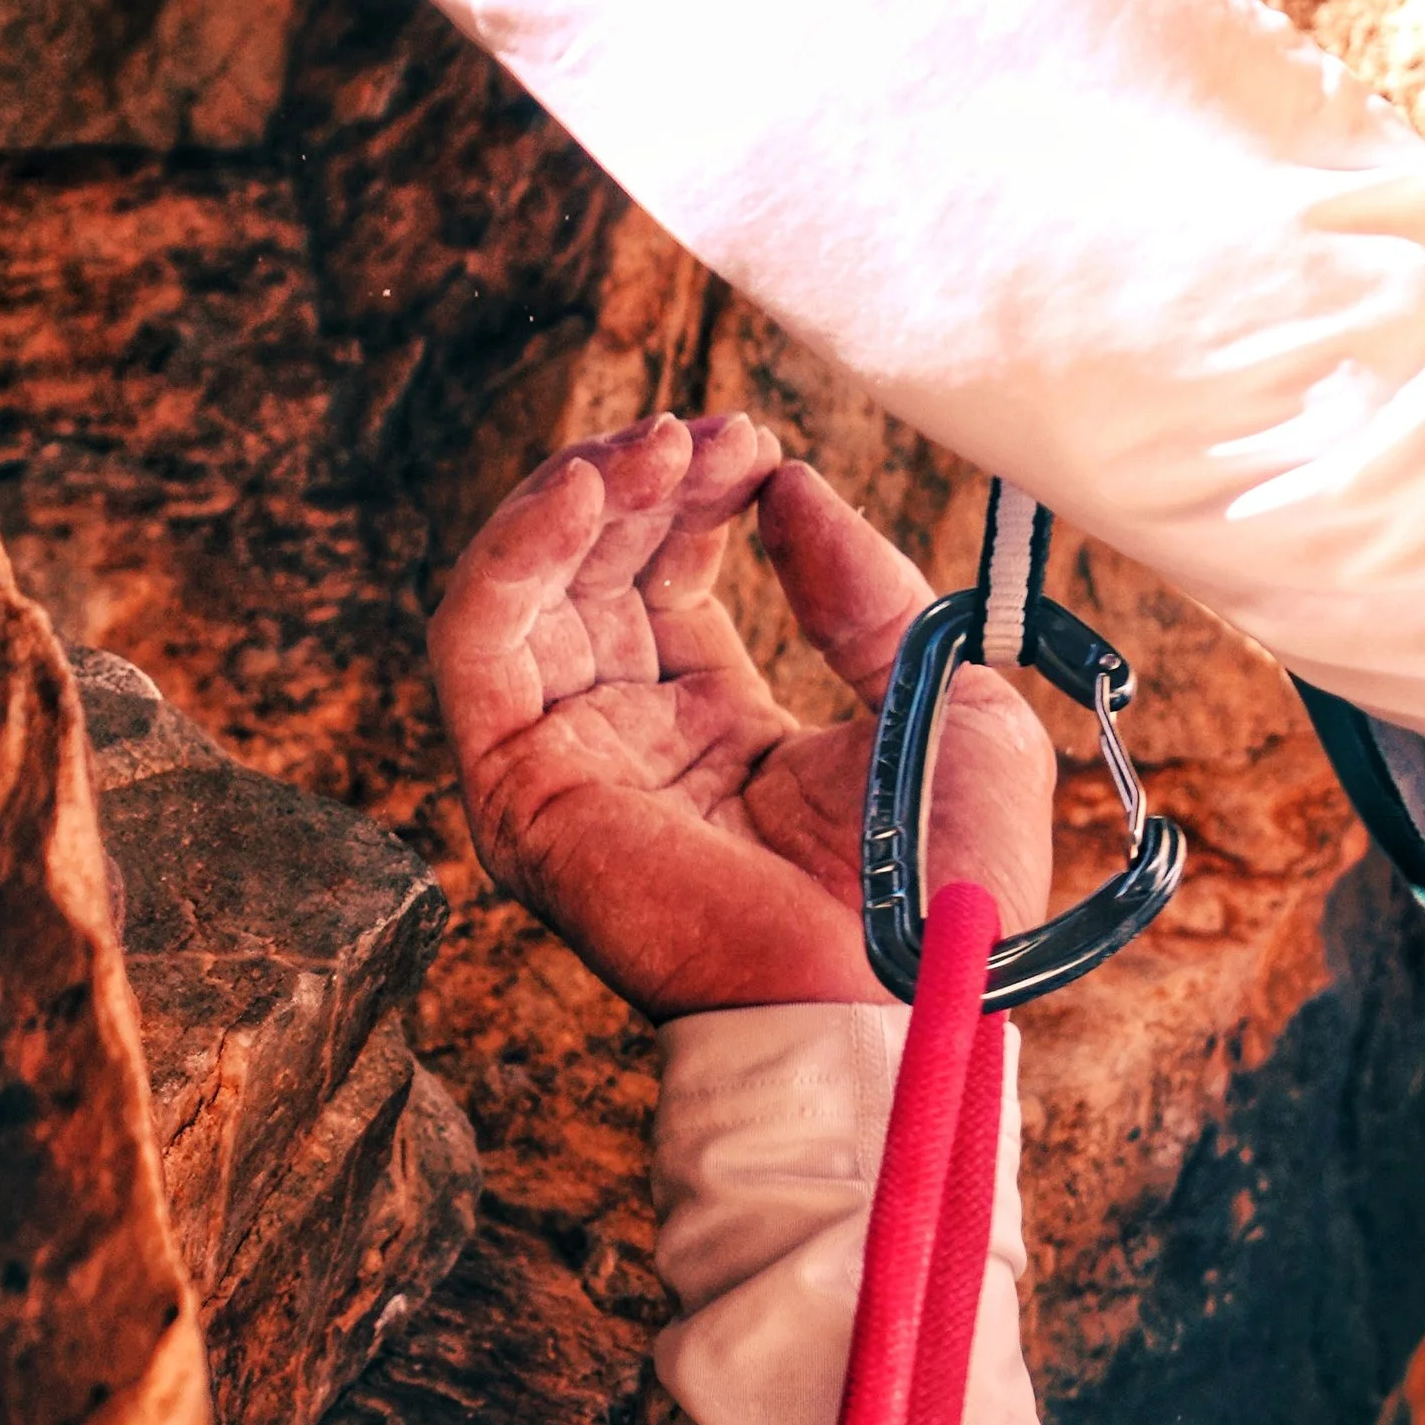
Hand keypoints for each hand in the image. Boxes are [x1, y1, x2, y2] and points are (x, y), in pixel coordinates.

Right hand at [429, 411, 1055, 1017]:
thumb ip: (862, 588)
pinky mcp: (524, 793)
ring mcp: (571, 772)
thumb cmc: (946, 884)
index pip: (668, 584)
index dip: (701, 498)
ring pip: (526, 596)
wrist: (901, 994)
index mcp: (725, 738)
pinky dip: (512, 553)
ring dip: (577, 500)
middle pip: (593, 578)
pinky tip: (582, 491)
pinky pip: (478, 647)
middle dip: (641, 484)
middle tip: (707, 430)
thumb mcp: (940, 692)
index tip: (756, 440)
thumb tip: (791, 487)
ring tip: (653, 445)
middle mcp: (633, 749)